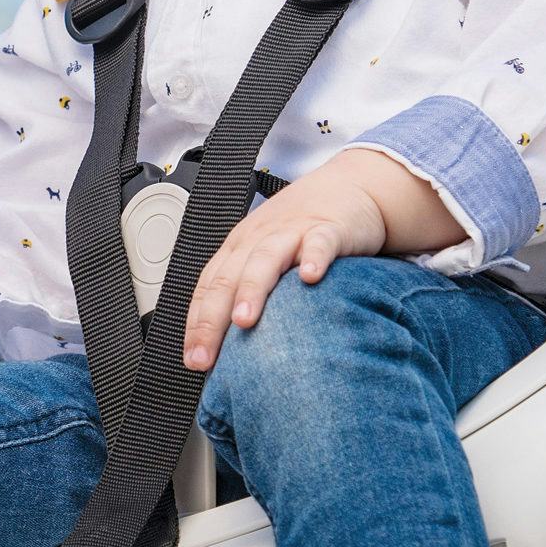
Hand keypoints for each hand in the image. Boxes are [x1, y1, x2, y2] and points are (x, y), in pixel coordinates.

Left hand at [180, 151, 461, 370]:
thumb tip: (239, 345)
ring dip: (251, 289)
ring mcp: (293, 230)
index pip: (208, 286)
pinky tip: (310, 278)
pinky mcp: (329, 227)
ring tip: (243, 321)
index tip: (194, 360)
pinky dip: (313, 257)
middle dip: (212, 318)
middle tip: (205, 355)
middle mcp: (259, 238)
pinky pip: (319, 242)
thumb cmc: (305, 227)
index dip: (197, 324)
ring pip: (265, 259)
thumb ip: (254, 288)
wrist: (351, 186)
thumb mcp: (270, 253)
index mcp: (240, 247)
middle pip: (228, 277)